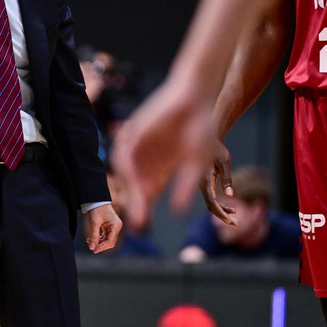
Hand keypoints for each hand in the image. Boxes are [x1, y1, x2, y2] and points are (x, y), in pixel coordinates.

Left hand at [85, 204, 121, 252]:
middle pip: (110, 241)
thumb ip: (93, 236)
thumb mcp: (94, 223)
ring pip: (107, 239)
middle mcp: (117, 227)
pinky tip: (91, 239)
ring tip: (90, 242)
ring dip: (99, 242)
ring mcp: (113, 226)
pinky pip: (105, 235)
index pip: (110, 240)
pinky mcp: (109, 226)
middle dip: (101, 245)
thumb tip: (92, 248)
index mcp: (116, 225)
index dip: (102, 247)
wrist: (96, 199)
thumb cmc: (97, 209)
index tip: (94, 250)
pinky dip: (99, 238)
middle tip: (92, 248)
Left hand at [112, 74, 218, 229]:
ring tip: (138, 202)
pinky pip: (125, 152)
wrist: (195, 98)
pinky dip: (127, 166)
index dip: (142, 210)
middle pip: (134, 186)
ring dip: (130, 187)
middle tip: (137, 223)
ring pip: (127, 171)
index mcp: (159, 169)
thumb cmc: (202, 130)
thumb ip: (185, 186)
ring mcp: (139, 145)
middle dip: (135, 204)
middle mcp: (146, 159)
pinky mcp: (135, 131)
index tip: (141, 228)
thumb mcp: (197, 163)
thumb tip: (178, 212)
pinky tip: (135, 179)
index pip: (145, 194)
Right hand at [200, 140, 237, 224]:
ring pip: (210, 204)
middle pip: (210, 206)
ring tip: (236, 220)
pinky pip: (211, 199)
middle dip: (222, 216)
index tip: (231, 221)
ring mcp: (202, 185)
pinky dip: (221, 206)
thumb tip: (230, 195)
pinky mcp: (205, 184)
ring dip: (222, 213)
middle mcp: (201, 184)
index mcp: (204, 179)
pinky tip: (232, 209)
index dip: (220, 212)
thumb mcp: (224, 161)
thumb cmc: (216, 147)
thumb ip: (227, 178)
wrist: (207, 137)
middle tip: (236, 224)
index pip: (211, 201)